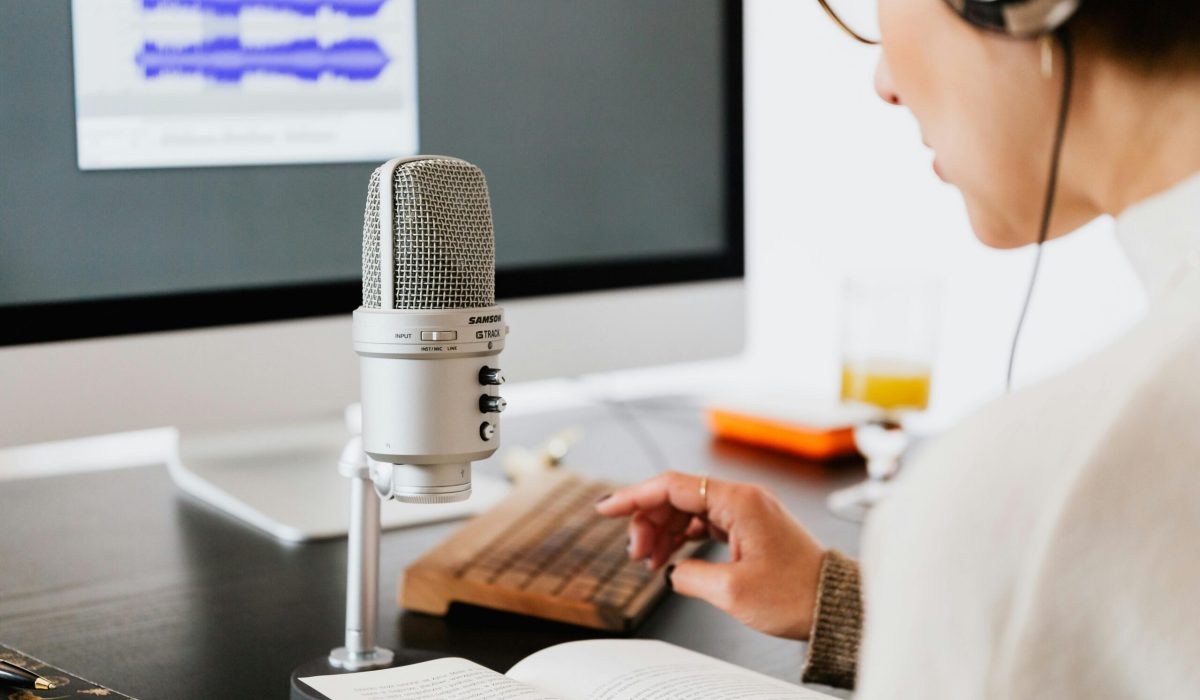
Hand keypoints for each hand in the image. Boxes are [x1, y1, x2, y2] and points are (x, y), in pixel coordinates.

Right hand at [595, 471, 825, 639]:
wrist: (835, 606)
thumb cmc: (798, 595)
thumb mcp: (732, 592)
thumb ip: (689, 575)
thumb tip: (671, 570)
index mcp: (740, 502)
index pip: (672, 486)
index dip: (633, 496)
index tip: (605, 508)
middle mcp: (743, 499)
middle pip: (678, 496)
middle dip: (648, 522)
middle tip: (636, 556)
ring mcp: (747, 512)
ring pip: (689, 509)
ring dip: (664, 532)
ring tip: (650, 562)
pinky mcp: (750, 527)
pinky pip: (705, 522)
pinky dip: (683, 537)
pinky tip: (671, 557)